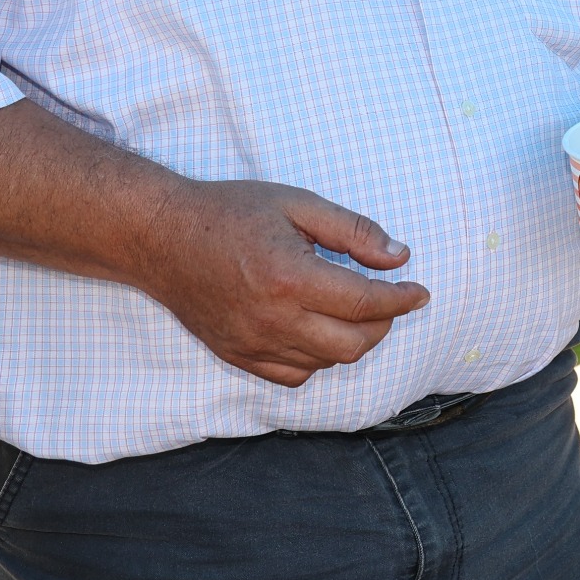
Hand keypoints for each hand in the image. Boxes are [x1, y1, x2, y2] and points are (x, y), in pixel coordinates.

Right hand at [136, 178, 428, 388]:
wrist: (160, 237)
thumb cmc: (229, 212)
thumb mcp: (297, 203)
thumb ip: (353, 231)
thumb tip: (399, 257)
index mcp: (291, 277)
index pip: (365, 303)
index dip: (401, 300)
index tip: (419, 292)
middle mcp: (273, 319)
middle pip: (353, 344)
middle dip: (383, 324)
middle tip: (387, 300)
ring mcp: (252, 343)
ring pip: (327, 362)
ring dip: (352, 340)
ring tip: (353, 310)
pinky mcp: (237, 355)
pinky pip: (294, 375)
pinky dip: (318, 358)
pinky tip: (318, 329)